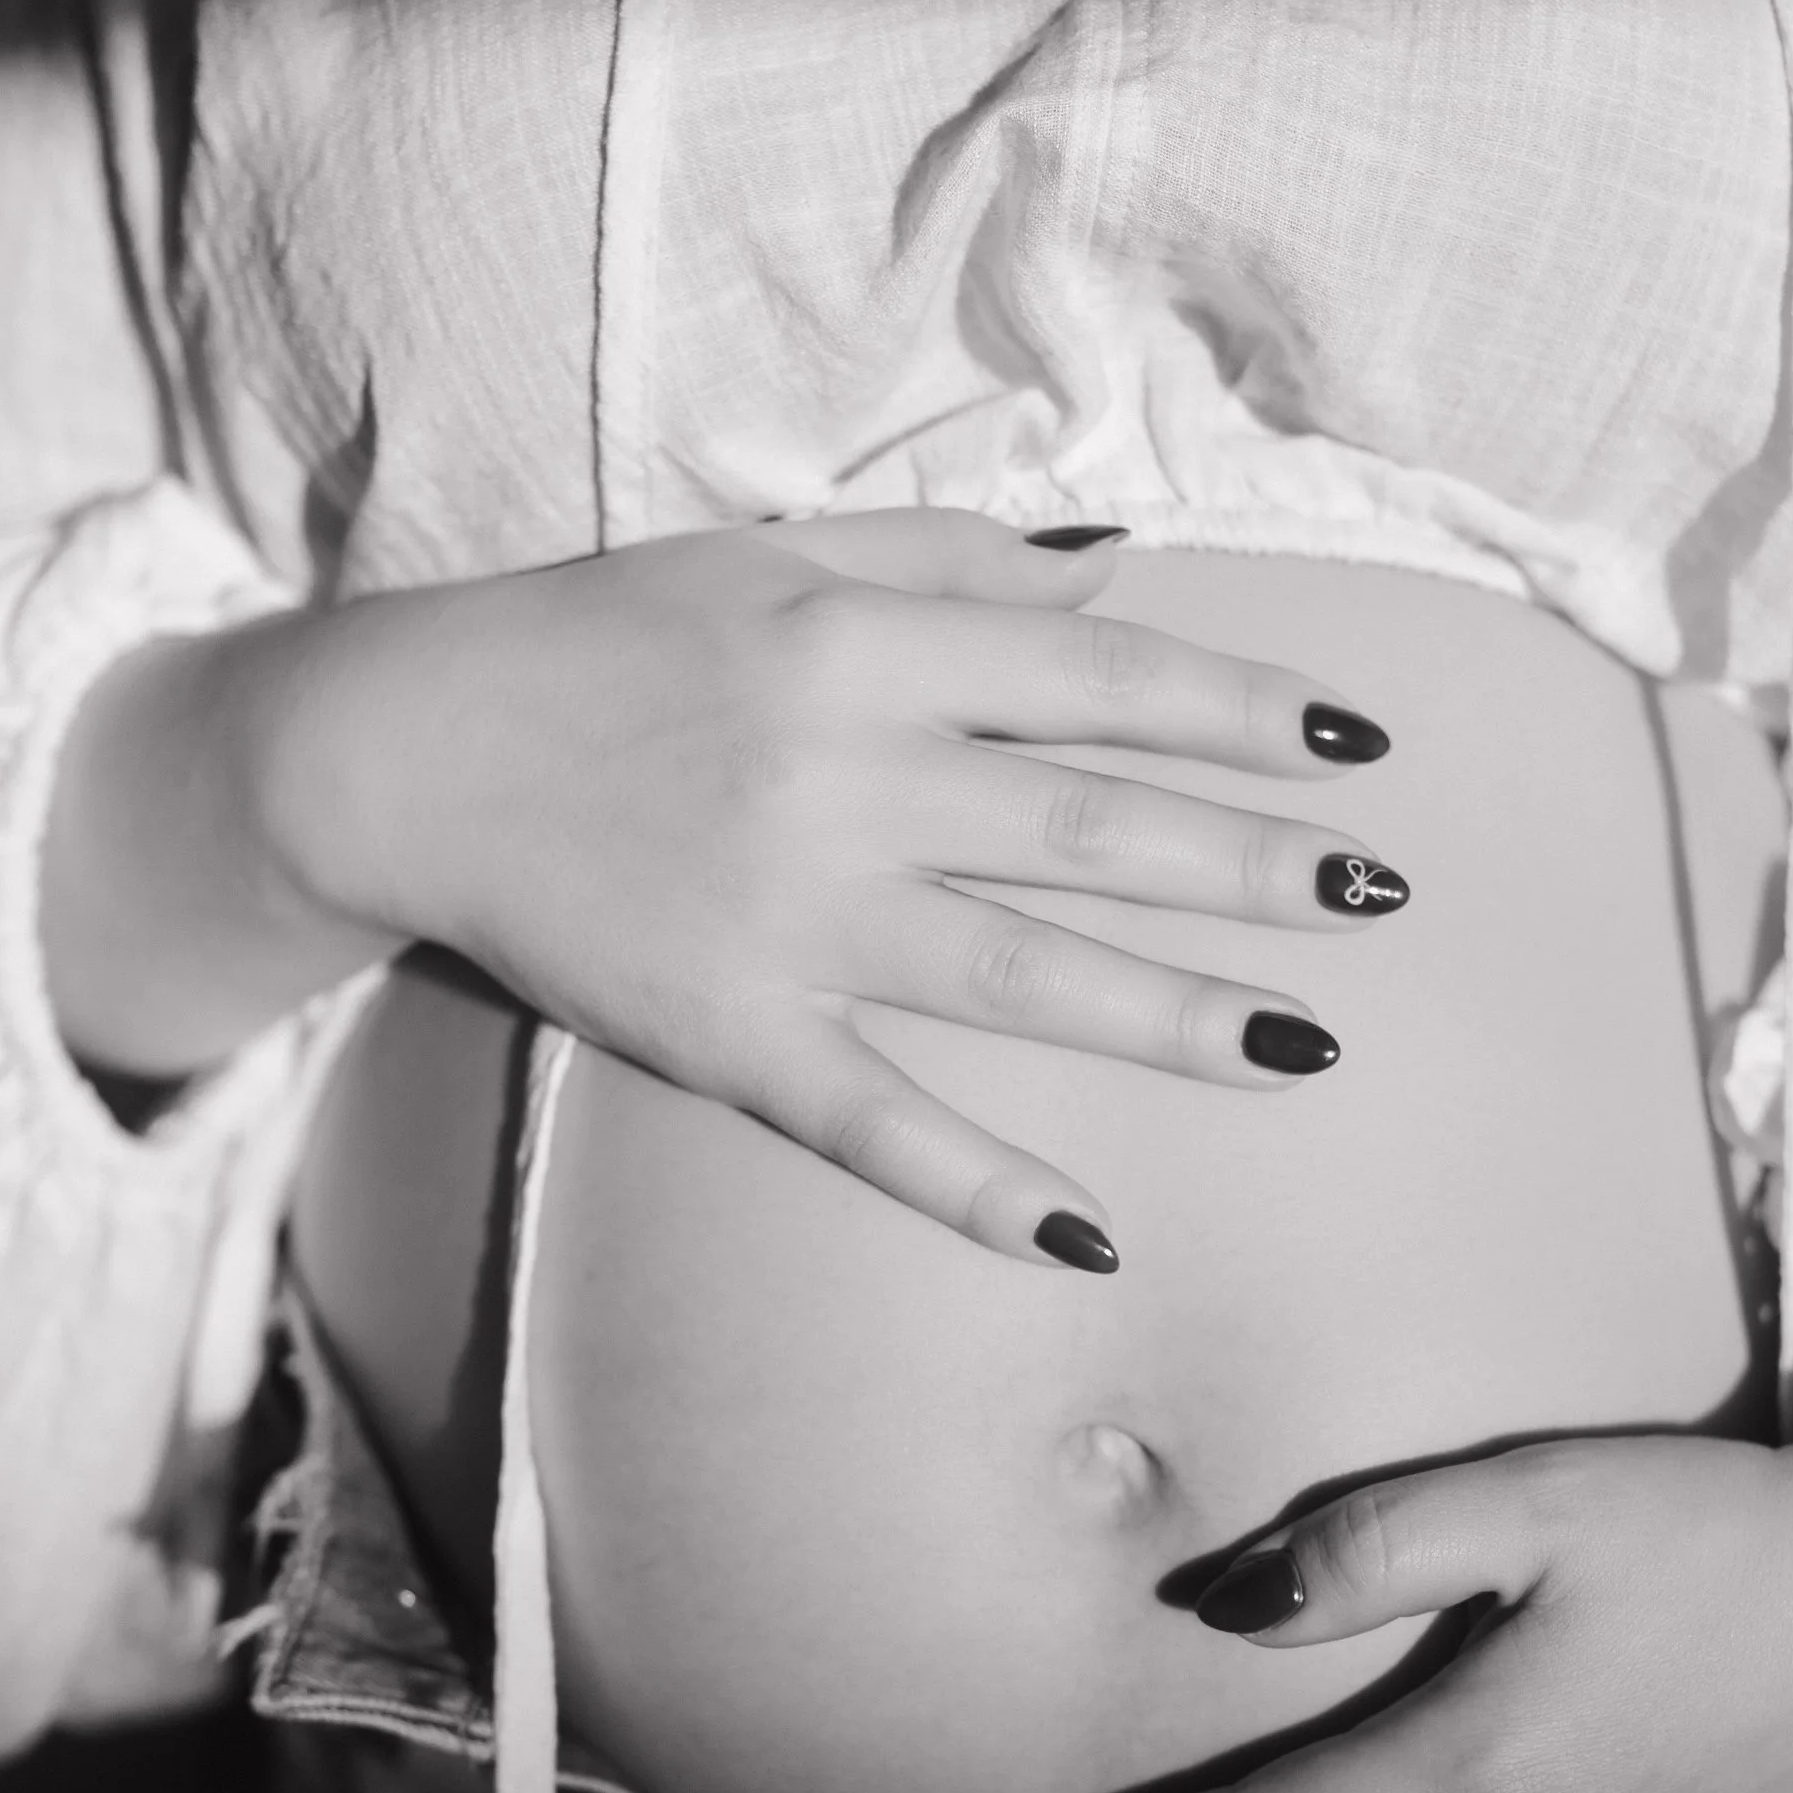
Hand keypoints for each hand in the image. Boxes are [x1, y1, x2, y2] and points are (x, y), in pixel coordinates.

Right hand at [48, 512, 1403, 1265]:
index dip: (1242, 710)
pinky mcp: (735, 1035)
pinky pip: (878, 1122)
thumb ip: (945, 566)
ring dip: (1178, 1016)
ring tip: (1312, 1047)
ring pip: (1024, 977)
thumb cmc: (602, 642)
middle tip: (1383, 896)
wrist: (409, 754)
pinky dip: (979, 1184)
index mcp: (866, 647)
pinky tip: (1087, 1234)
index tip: (1359, 746)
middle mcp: (849, 778)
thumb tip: (1116, 583)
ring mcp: (796, 919)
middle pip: (1094, 828)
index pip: (1100, 680)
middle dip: (1252, 864)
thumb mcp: (770, 558)